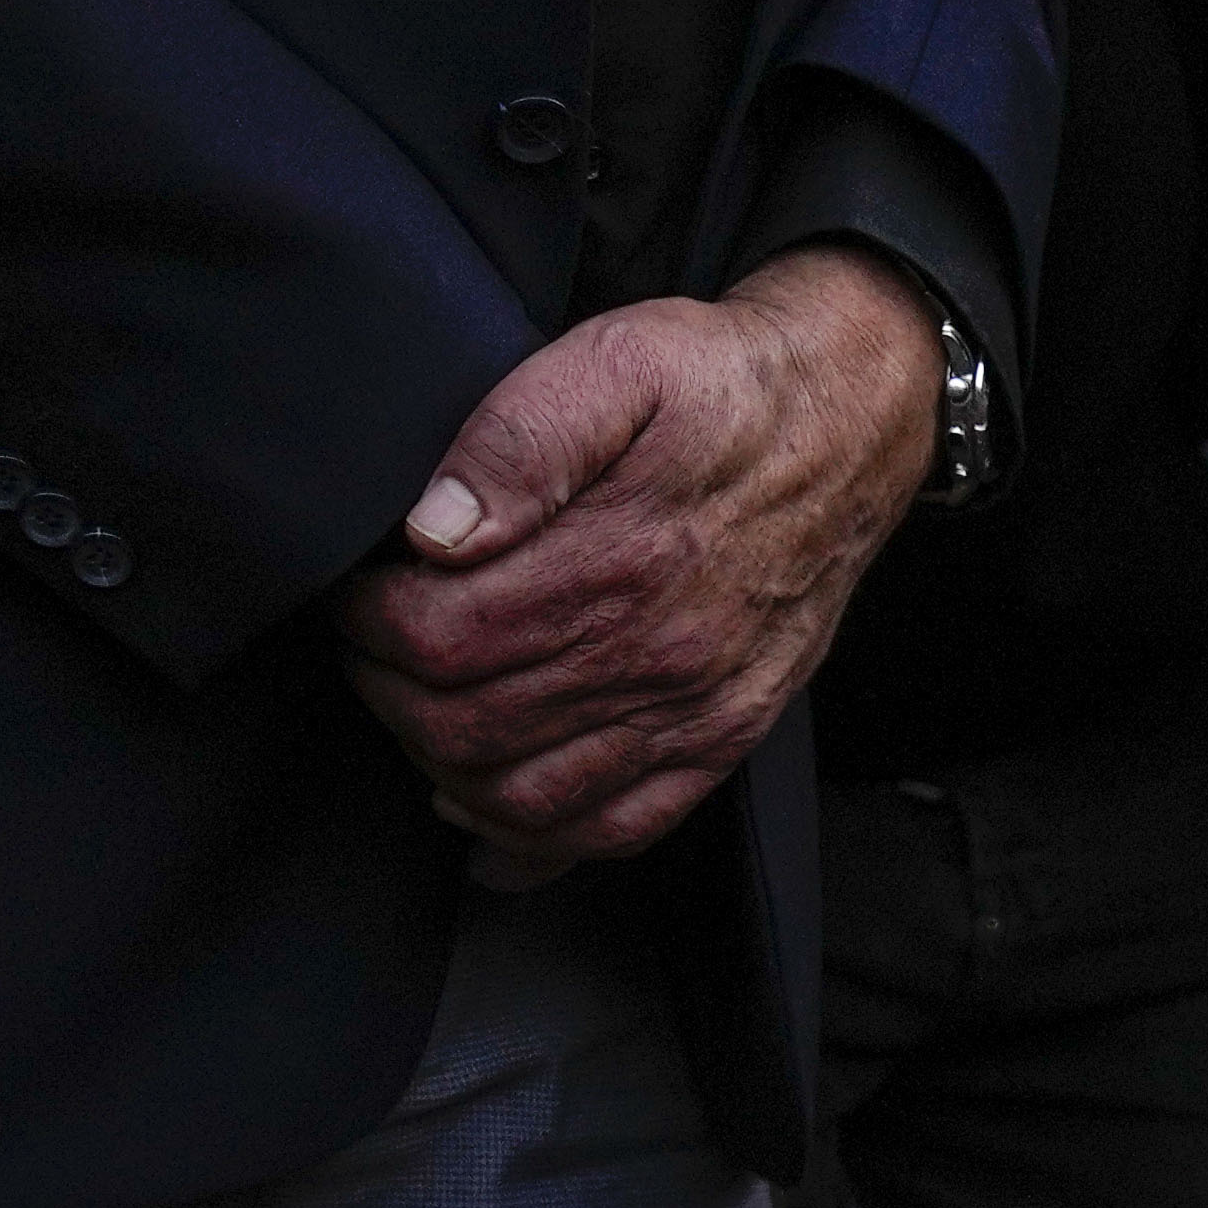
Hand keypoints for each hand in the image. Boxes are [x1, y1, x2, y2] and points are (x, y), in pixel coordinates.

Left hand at [332, 248, 939, 881]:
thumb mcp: (618, 363)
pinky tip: (482, 817)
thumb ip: (518, 438)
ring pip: (524, 797)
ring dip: (441, 766)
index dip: (369, 623)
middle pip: (467, 728)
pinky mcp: (721, 738)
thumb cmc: (724, 388)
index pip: (441, 638)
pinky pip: (617, 830)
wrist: (850, 422)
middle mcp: (655, 656)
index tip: (357, 590)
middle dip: (387, 694)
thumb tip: (436, 530)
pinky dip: (536, 844)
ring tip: (414, 708)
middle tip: (369, 646)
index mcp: (616, 561)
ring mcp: (692, 711)